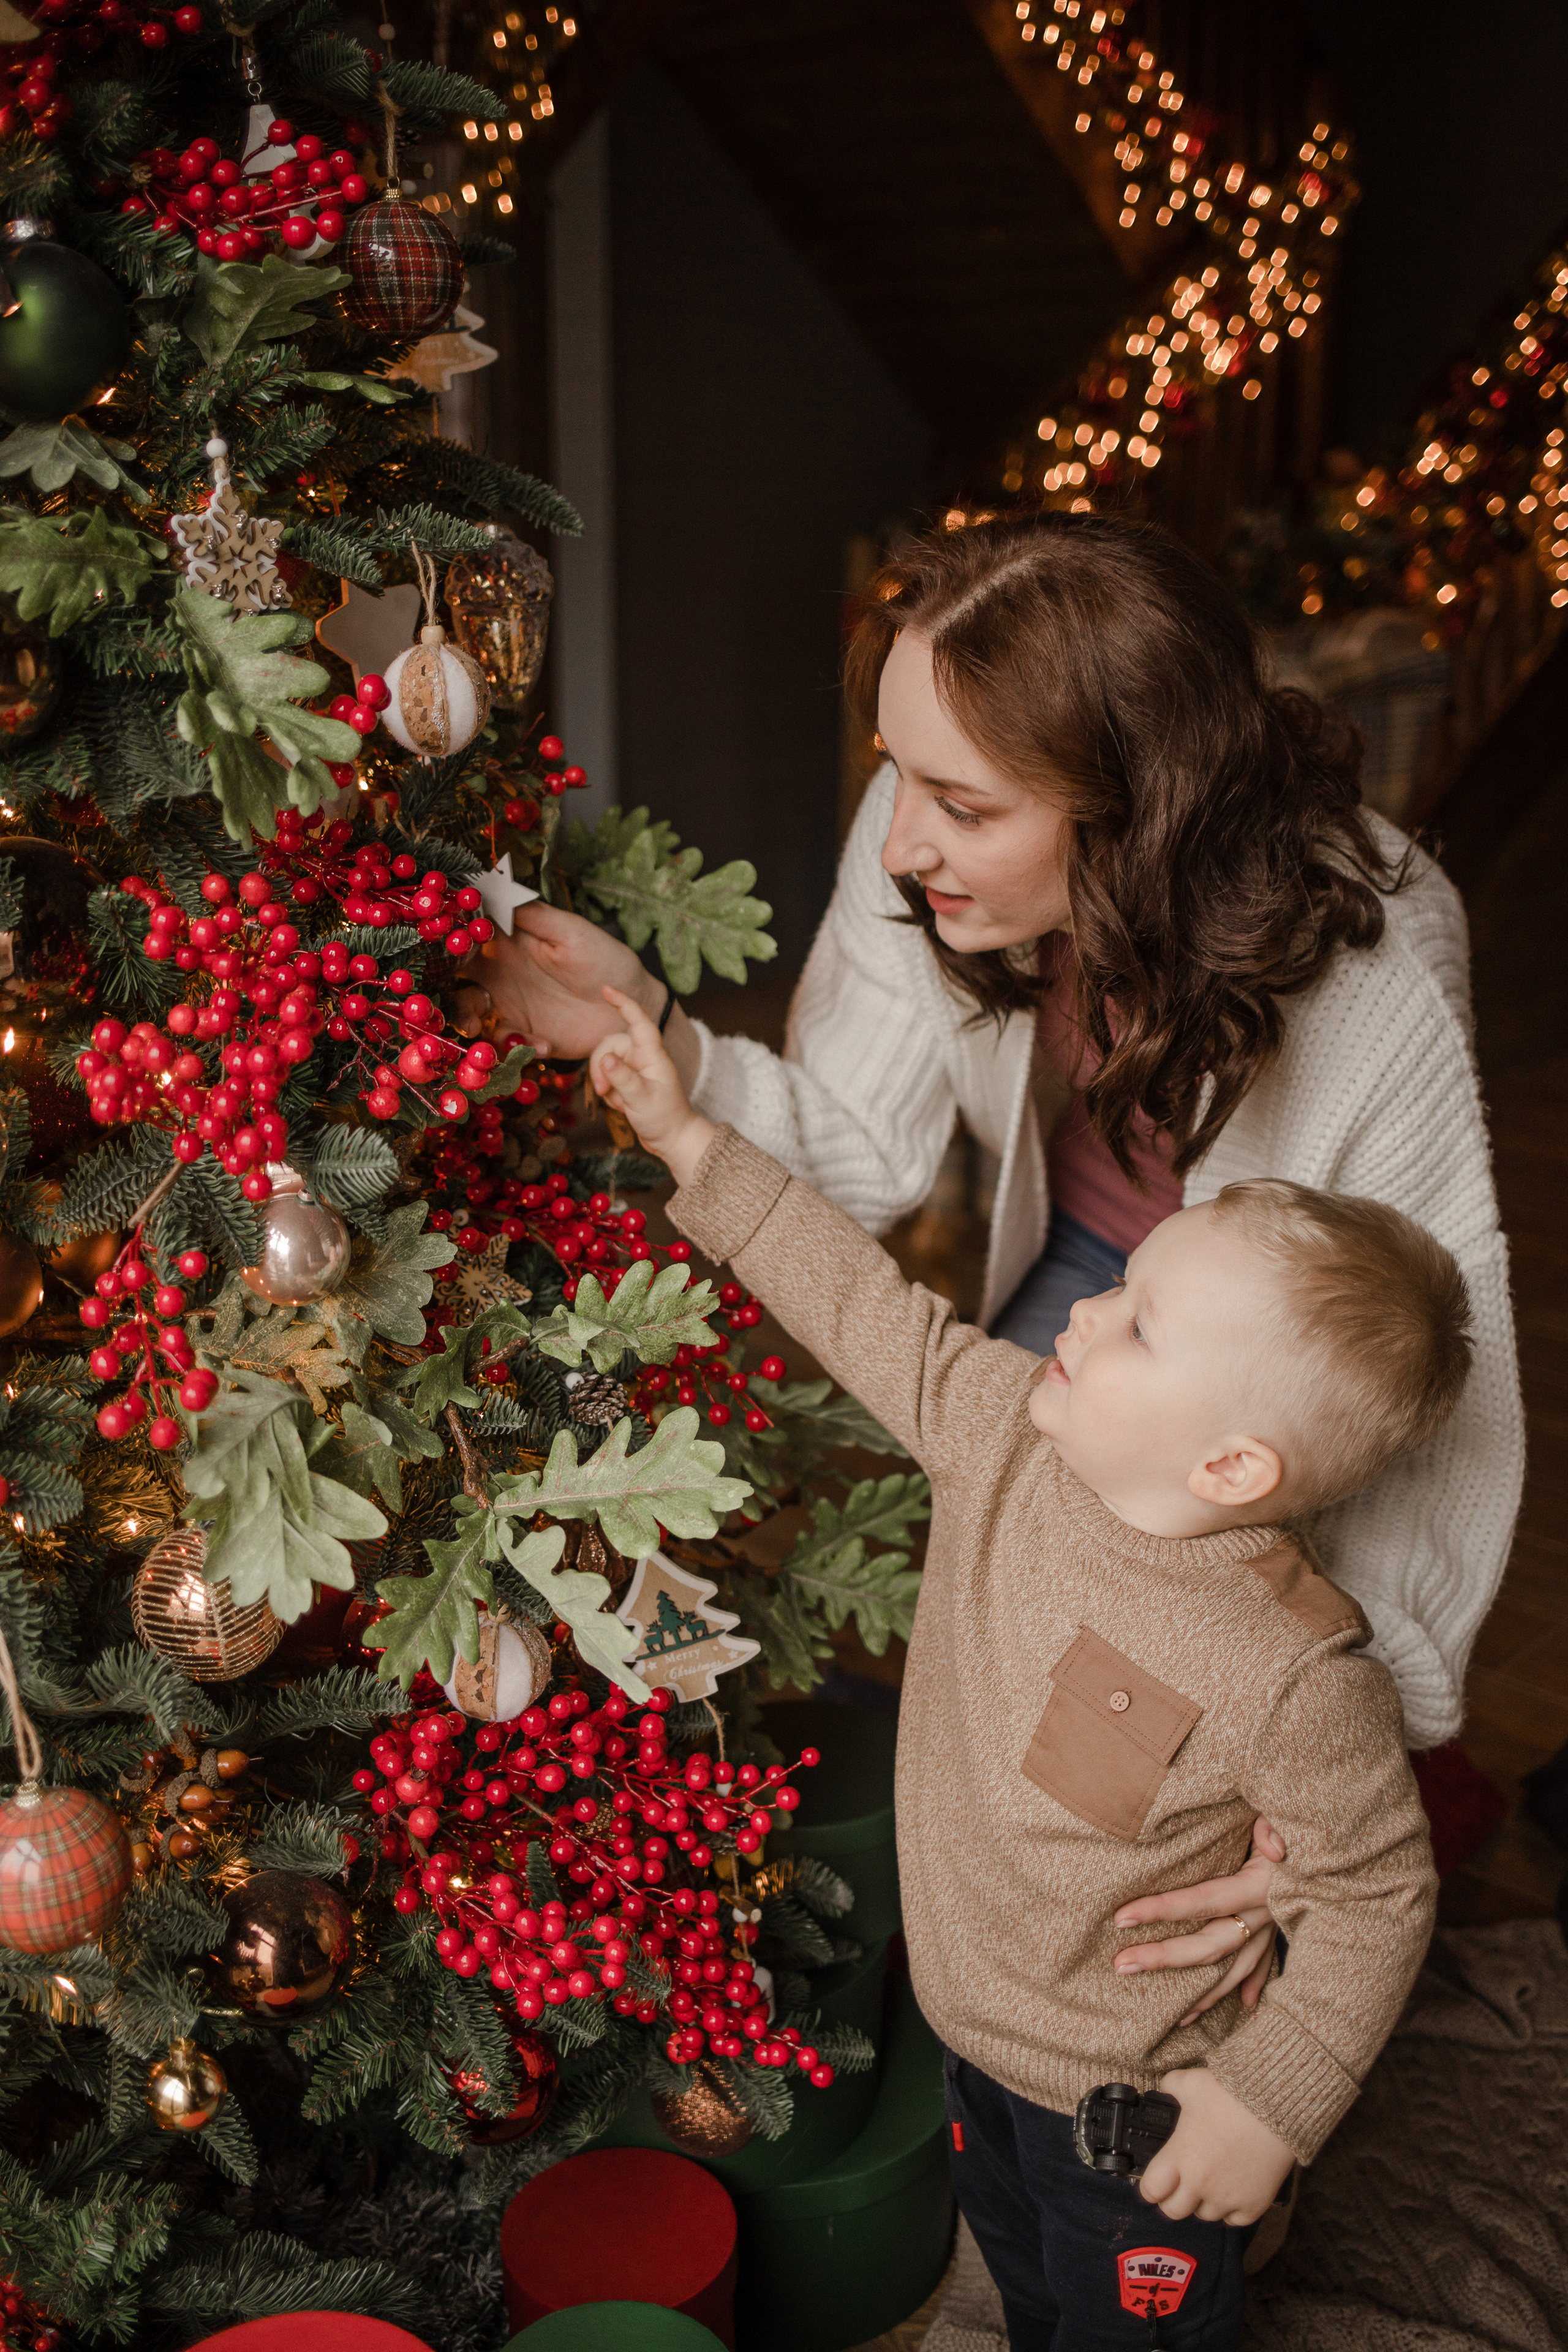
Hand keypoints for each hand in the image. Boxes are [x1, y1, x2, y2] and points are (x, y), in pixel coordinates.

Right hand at [461, 902, 665, 1060]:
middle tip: (455, 991)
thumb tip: (492, 892)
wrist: (632, 1006)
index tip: (448, 947)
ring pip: (468, 1012)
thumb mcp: (572, 932)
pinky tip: (545, 1044)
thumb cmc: (605, 960)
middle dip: (445, 985)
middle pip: (455, 978)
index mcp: (507, 943)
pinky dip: (515, 1045)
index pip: (466, 937)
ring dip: (466, 1020)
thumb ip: (533, 916)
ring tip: (478, 1027)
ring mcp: (509, 1005)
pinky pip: (501, 1042)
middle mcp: (500, 973)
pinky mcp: (523, 1035)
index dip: (450, 941)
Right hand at [588, 987, 715, 1185]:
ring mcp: (636, 1068)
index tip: (606, 989)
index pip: (638, 1022)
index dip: (623, 1003)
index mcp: (653, 1055)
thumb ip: (622, 1079)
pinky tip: (621, 1105)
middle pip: (609, 1045)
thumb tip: (605, 1059)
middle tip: (604, 1091)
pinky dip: (609, 1091)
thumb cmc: (663, 1118)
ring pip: (605, 1062)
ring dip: (605, 1083)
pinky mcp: (629, 1079)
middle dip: (600, 1067)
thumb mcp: (641, 1100)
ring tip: (618, 1102)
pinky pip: (608, 1077)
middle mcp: (644, 1057)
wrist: (672, 1139)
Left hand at [1112, 1816, 1283, 2023]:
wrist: (1336, 1837)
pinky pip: (1265, 1963)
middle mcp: (1267, 1912)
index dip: (1163, 1909)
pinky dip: (1252, 1984)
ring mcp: (1276, 1925)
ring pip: (1237, 1968)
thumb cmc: (1300, 1815)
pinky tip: (1243, 2006)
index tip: (1121, 1918)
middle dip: (1165, 1959)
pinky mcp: (1286, 1926)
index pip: (1204, 1900)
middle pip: (1211, 1945)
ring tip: (1174, 2017)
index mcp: (1260, 1884)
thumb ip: (1272, 1827)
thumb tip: (1274, 1846)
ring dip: (1206, 1995)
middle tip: (1121, 1966)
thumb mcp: (1281, 1812)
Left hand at [1138, 2066, 1293, 2225]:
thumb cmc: (1230, 2093)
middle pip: (1173, 2211)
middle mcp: (1200, 2183)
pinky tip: (1231, 2190)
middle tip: (1178, 2186)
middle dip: (1172, 2199)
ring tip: (1208, 2182)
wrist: (1274, 2106)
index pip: (1150, 2190)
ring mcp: (1227, 2198)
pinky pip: (1234, 2221)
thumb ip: (1171, 2087)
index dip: (1149, 2186)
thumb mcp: (1191, 2082)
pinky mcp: (1253, 2205)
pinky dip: (1231, 2210)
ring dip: (1202, 2202)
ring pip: (1204, 2216)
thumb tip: (1164, 2089)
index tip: (1154, 2180)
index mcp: (1180, 2156)